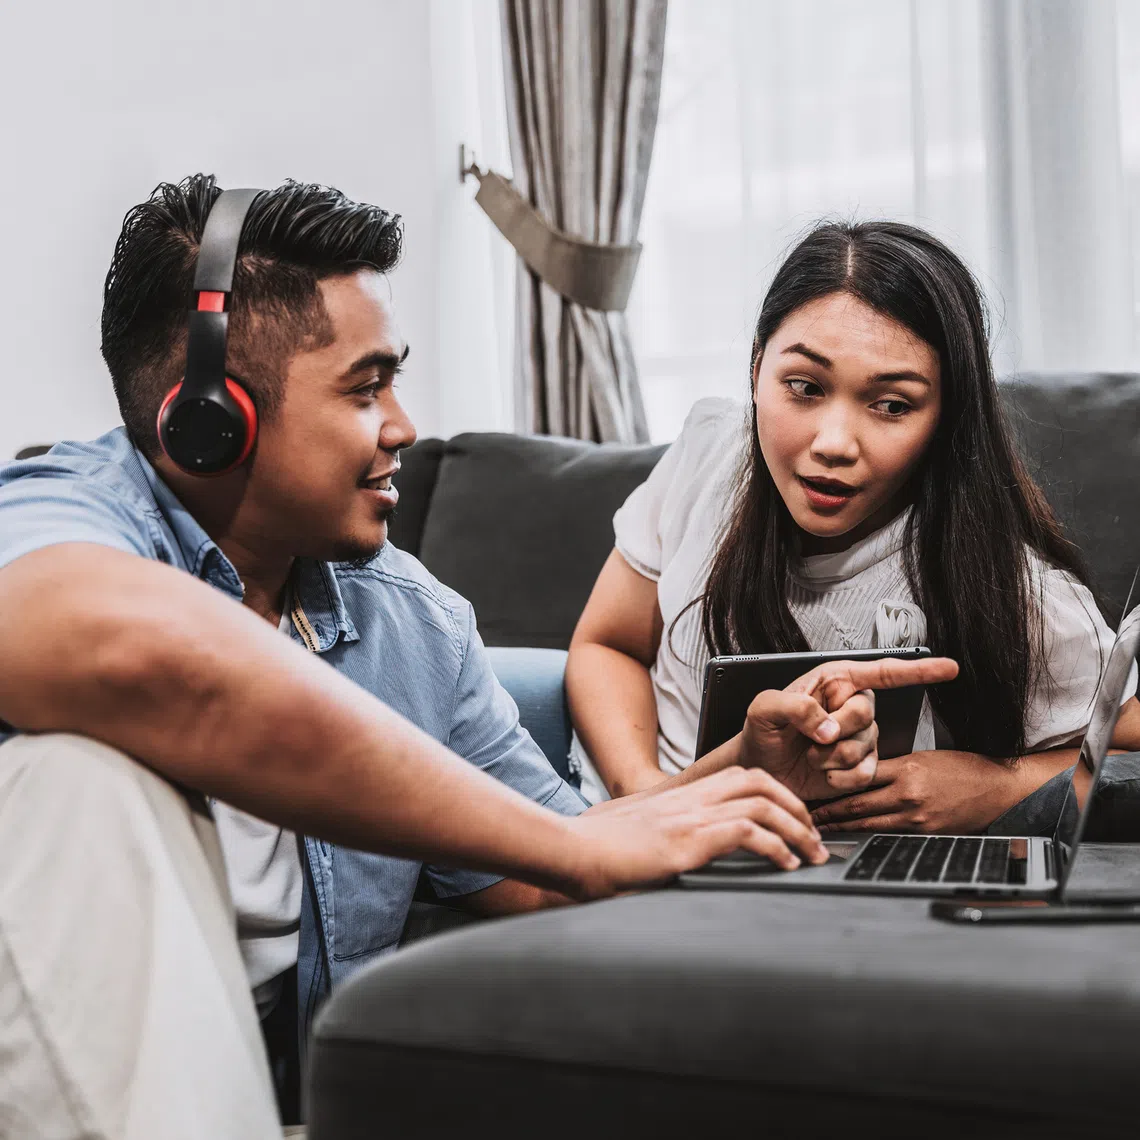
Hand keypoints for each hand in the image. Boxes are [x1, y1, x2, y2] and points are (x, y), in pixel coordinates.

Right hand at [565, 766, 830, 898]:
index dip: (774, 794)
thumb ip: (661, 836)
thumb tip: (673, 856)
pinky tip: (786, 864)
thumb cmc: (594, 848)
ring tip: (812, 854)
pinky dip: (776, 847)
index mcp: (679, 796)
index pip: (739, 778)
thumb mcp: (636, 835)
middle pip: (759, 781)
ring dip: (796, 828)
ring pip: (762, 804)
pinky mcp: (686, 841)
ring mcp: (689, 817)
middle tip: (814, 838)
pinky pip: (746, 833)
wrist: (569, 849)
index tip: (792, 820)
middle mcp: (689, 799)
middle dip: (796, 807)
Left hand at [738, 656, 958, 801]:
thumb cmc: (760, 732)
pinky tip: (822, 773)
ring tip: (810, 754)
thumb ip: (794, 706)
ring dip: (831, 757)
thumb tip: (827, 725)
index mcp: (834, 682)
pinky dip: (839, 778)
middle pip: (867, 714)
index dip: (918, 670)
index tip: (948, 668)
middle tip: (811, 736)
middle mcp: (850, 706)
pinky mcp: (858, 767)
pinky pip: (864, 774)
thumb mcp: (764, 708)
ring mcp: (858, 738)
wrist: (760, 769)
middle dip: (835, 729)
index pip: (882, 671)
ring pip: (864, 747)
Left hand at [810, 750, 1020, 833]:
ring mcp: (917, 818)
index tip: (815, 785)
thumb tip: (861, 770)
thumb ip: (893, 765)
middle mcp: (909, 794)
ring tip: (823, 829)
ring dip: (843, 827)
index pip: (860, 775)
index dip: (833, 782)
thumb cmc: (962, 769)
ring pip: (869, 824)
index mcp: (907, 769)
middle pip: (858, 804)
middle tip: (808, 815)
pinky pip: (889, 836)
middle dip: (830, 812)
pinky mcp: (925, 834)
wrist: (997, 789)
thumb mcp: (924, 757)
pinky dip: (868, 836)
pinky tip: (854, 837)